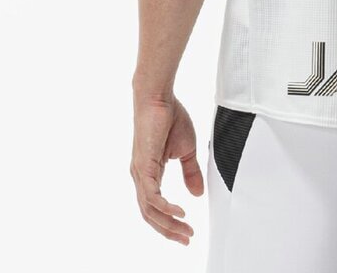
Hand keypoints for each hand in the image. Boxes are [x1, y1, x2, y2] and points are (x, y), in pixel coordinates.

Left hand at [130, 93, 203, 243]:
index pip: (156, 207)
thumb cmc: (170, 117)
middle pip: (150, 215)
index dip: (170, 222)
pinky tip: (179, 213)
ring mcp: (140, 173)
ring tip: (185, 231)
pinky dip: (165, 207)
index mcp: (149, 173)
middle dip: (169, 230)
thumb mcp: (186, 150)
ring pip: (150, 209)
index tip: (186, 233)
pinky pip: (151, 196)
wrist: (158, 97)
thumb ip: (190, 172)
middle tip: (186, 239)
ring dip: (168, 223)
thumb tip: (197, 194)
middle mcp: (141, 177)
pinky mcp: (143, 166)